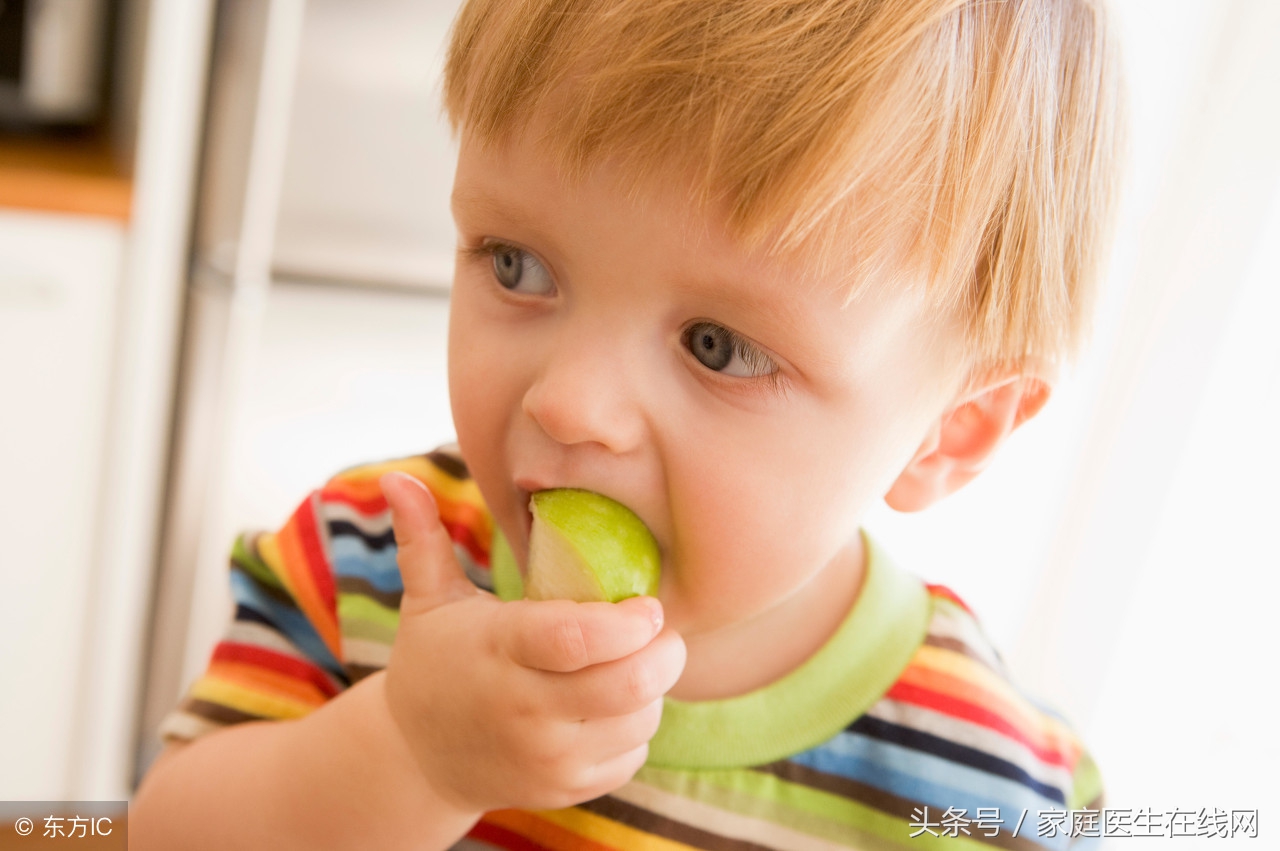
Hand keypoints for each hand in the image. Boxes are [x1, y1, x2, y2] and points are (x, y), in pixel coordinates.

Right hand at [378, 471, 685, 813]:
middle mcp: (523, 711)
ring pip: (638, 721)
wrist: (418, 757)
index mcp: (498, 651)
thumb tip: (398, 476)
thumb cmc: (436, 660)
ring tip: (631, 662)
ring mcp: (545, 758)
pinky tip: (610, 704)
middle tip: (659, 631)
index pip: (573, 639)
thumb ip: (423, 536)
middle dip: (663, 654)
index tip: (648, 606)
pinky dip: (635, 727)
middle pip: (625, 686)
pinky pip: (631, 755)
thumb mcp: (427, 600)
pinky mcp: (564, 788)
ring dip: (651, 688)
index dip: (626, 623)